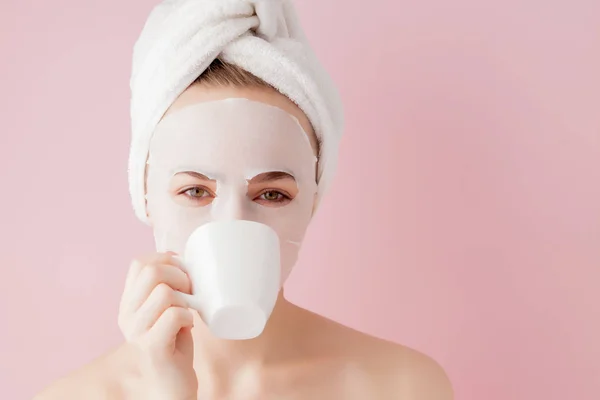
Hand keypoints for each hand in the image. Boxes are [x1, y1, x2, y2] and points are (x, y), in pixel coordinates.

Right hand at [117, 252, 196, 399]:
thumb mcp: (165, 309)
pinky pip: (174, 314)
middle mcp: (126, 314)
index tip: (182, 272)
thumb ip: (164, 286)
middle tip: (189, 293)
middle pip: (151, 271)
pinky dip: (188, 317)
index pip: (139, 263)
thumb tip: (177, 256)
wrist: (172, 385)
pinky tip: (187, 327)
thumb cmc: (175, 344)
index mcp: (128, 302)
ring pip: (164, 291)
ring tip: (187, 313)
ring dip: (185, 299)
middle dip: (180, 276)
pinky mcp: (151, 346)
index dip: (166, 259)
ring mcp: (136, 331)